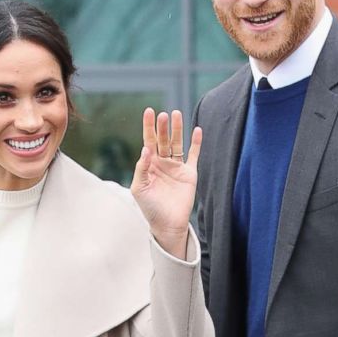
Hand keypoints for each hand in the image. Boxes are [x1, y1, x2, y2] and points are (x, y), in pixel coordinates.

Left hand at [130, 108, 202, 259]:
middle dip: (163, 127)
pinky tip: (197, 130)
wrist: (168, 224)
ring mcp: (176, 167)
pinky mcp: (190, 174)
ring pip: (177, 144)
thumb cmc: (149, 208)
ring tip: (176, 114)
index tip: (148, 112)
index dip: (148, 127)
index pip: (148, 141)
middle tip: (163, 115)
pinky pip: (194, 155)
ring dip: (177, 130)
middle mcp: (162, 163)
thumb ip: (141, 168)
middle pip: (163, 140)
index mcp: (149, 165)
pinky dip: (196, 143)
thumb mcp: (139, 188)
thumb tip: (146, 148)